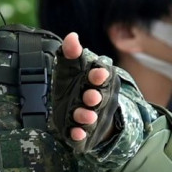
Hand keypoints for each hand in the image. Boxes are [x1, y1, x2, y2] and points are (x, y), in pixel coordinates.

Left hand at [51, 32, 119, 152]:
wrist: (77, 109)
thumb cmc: (76, 84)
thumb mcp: (71, 67)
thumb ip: (71, 53)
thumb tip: (72, 37)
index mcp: (95, 82)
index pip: (100, 77)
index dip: (99, 75)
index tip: (97, 72)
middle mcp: (95, 99)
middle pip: (97, 98)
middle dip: (94, 97)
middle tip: (91, 96)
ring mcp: (89, 115)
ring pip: (89, 116)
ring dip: (87, 116)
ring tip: (86, 115)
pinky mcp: (80, 130)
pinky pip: (81, 134)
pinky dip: (79, 135)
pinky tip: (75, 133)